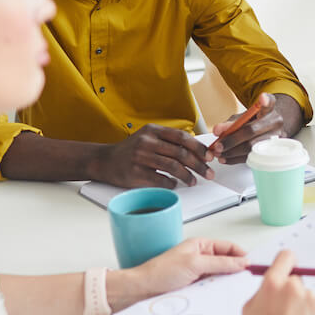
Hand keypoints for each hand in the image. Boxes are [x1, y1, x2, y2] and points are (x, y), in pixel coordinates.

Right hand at [89, 123, 212, 187]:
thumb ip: (169, 141)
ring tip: (193, 181)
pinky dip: (171, 183)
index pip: (182, 137)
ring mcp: (139, 156)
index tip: (210, 157)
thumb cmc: (132, 150)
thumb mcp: (149, 138)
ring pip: (172, 166)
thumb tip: (198, 150)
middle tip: (208, 173)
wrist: (104, 160)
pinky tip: (175, 184)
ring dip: (187, 176)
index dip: (199, 148)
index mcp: (153, 130)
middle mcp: (146, 141)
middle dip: (198, 165)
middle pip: (180, 153)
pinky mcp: (134, 172)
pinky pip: (159, 179)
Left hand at [112, 237, 247, 310]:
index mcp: (201, 245)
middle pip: (227, 263)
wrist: (141, 291)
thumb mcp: (195, 264)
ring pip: (220, 277)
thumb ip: (221, 263)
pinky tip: (219, 297)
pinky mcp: (195, 287)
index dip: (242, 255)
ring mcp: (198, 273)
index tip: (252, 266)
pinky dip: (216, 292)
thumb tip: (242, 262)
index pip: (230, 247)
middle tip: (245, 280)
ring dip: (225, 283)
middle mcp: (201, 258)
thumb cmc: (160, 272)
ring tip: (231, 289)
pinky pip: (212, 288)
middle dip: (235, 271)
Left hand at [210, 92, 286, 163]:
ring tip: (218, 153)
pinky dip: (235, 159)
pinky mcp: (271, 152)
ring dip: (231, 152)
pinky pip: (252, 158)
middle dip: (232, 140)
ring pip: (252, 147)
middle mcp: (275, 122)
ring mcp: (276, 138)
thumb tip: (217, 131)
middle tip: (217, 146)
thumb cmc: (255, 122)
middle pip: (252, 131)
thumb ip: (231, 122)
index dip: (266, 101)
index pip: (269, 102)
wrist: (269, 131)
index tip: (262, 98)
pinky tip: (225, 158)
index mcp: (269, 109)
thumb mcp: (244, 117)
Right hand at [241, 249, 314, 314]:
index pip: (286, 257)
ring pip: (306, 296)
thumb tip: (274, 280)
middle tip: (283, 312)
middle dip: (290, 291)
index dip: (286, 262)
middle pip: (295, 279)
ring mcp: (311, 298)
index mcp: (272, 284)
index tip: (287, 267)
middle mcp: (294, 287)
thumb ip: (263, 290)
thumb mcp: (250, 310)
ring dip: (301, 305)